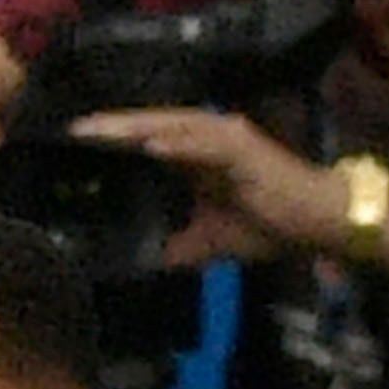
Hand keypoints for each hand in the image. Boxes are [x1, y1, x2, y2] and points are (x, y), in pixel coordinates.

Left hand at [68, 107, 338, 262]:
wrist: (313, 224)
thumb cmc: (267, 227)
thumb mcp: (209, 242)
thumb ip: (178, 246)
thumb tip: (147, 261)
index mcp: (197, 156)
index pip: (148, 141)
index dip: (115, 141)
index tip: (77, 145)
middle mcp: (208, 139)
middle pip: (152, 126)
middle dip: (114, 127)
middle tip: (75, 129)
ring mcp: (225, 138)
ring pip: (172, 127)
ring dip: (136, 127)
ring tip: (100, 131)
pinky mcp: (242, 147)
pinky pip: (203, 143)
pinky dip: (176, 143)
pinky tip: (149, 146)